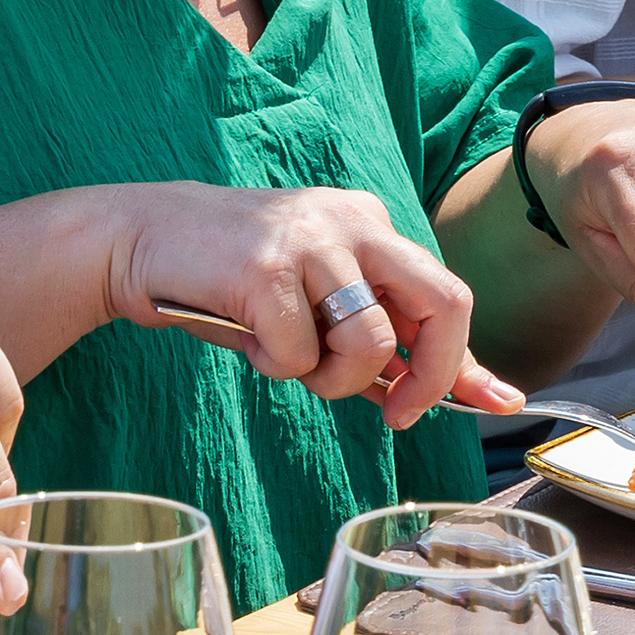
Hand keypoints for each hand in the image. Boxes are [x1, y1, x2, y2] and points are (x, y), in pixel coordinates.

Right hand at [97, 184, 517, 426]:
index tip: (494, 403)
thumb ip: (387, 351)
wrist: (141, 238)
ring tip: (290, 361)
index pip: (448, 296)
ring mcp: (311, 240)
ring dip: (332, 379)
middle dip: (432, 374)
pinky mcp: (265, 267)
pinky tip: (249, 339)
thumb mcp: (319, 312)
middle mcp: (354, 222)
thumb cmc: (234, 285)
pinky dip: (277, 366)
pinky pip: (300, 353)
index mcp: (373, 227)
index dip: (465, 362)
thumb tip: (476, 396)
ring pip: (371, 342)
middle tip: (399, 412)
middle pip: (444, 302)